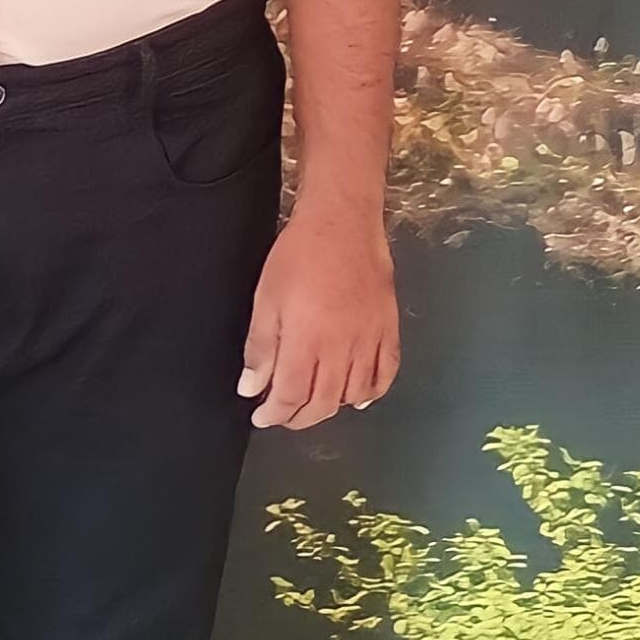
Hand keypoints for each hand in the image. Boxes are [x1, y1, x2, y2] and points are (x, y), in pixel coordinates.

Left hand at [236, 192, 398, 437]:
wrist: (342, 222)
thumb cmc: (300, 255)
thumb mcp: (266, 299)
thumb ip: (260, 348)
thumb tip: (251, 386)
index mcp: (306, 343)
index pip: (290, 396)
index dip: (274, 413)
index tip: (262, 416)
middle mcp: (341, 349)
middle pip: (322, 403)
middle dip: (300, 417)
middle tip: (284, 416)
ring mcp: (369, 341)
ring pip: (353, 394)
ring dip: (332, 407)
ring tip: (314, 405)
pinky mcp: (388, 329)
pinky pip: (386, 372)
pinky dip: (373, 391)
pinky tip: (358, 397)